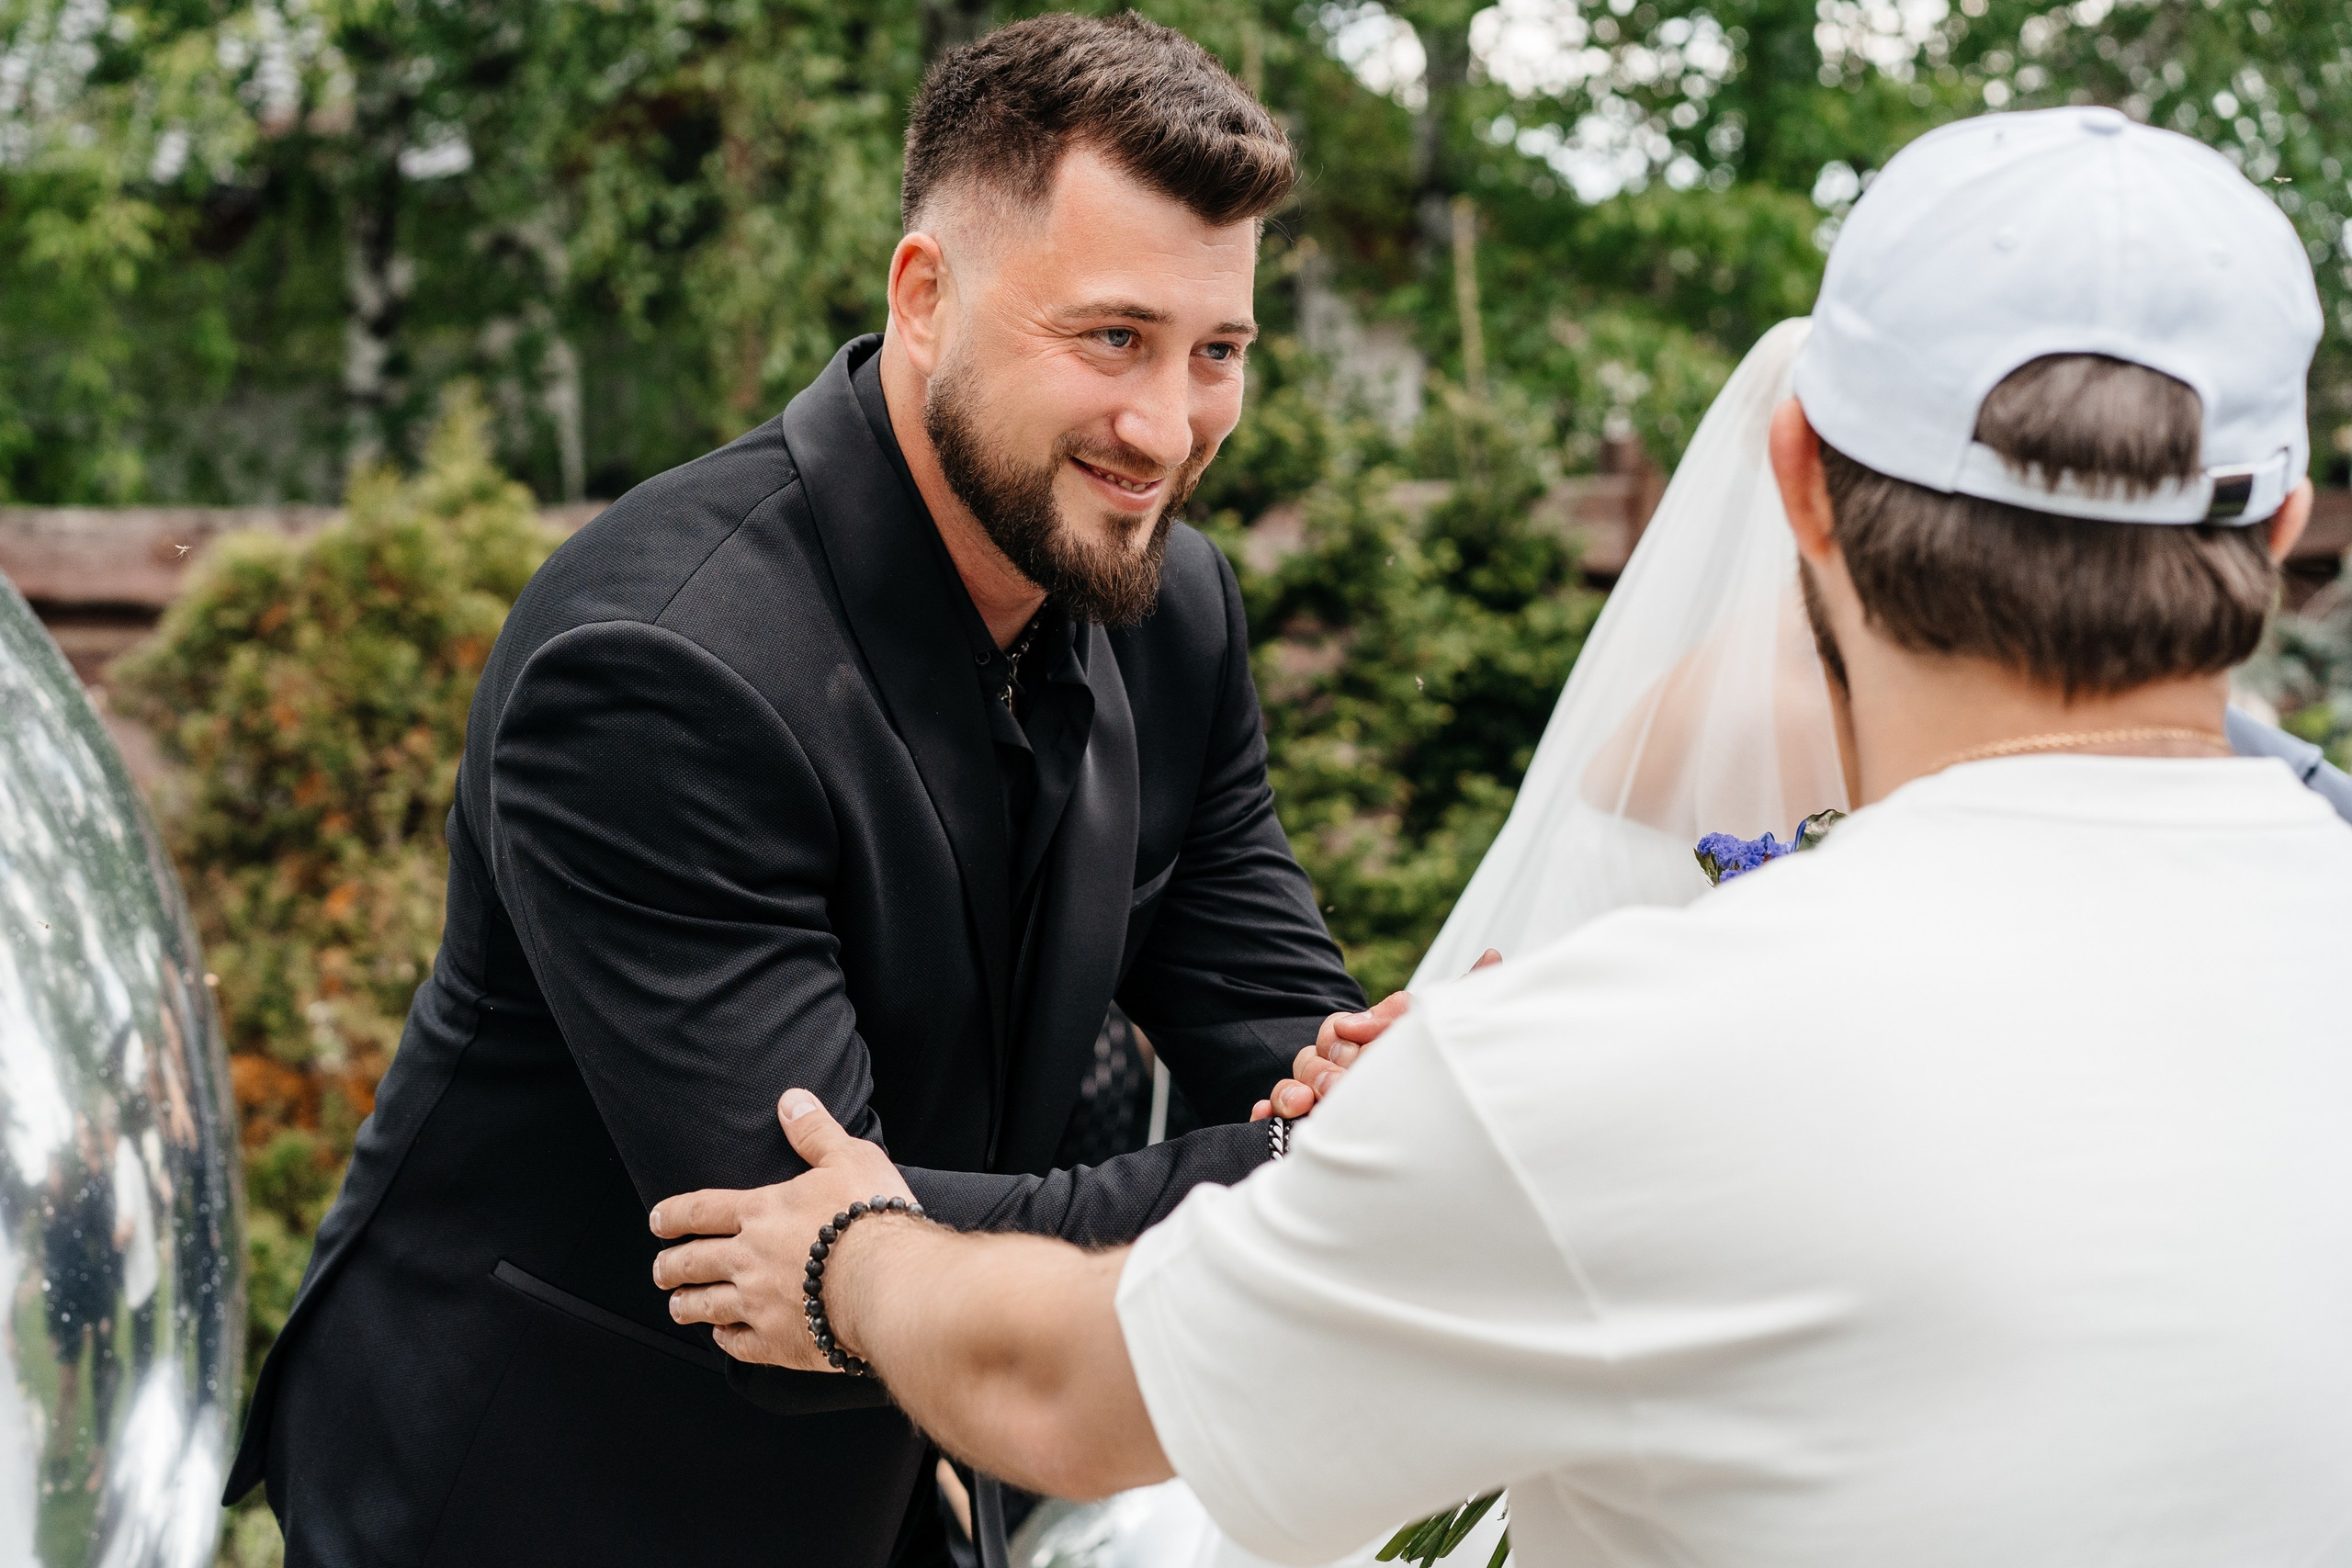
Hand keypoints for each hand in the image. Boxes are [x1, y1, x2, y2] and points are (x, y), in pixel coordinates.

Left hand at [650, 1088, 913, 1369]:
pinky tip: (722, 1336)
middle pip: (692, 1262)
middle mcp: (749, 1258)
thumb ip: (815, 1132)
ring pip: (705, 1306)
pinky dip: (724, 1339)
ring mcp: (759, 1303)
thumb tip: (791, 1101)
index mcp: (761, 1213)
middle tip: (660, 1270)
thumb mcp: (848, 1158)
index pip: (700, 1210)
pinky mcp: (778, 1341)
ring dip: (686, 1305)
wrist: (887, 1282)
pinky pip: (738, 1345)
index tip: (657, 1221)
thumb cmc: (870, 1216)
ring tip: (678, 1306)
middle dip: (670, 1266)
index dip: (673, 1215)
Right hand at [1249, 950, 1499, 1120]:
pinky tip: (1265, 1116)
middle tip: (1341, 1083)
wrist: (1430, 1163)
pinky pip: (1272, 1110)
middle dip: (1329, 1062)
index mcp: (1370, 1044)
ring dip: (1295, 1087)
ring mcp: (1322, 1098)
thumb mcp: (1445, 1040)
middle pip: (1319, 1050)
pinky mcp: (1302, 1126)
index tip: (1357, 1032)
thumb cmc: (1436, 1089)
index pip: (1348, 1025)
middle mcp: (1343, 1069)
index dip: (1354, 1028)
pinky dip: (1267, 1110)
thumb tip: (1494, 954)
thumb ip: (1466, 997)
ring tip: (1306, 1103)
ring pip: (1295, 1079)